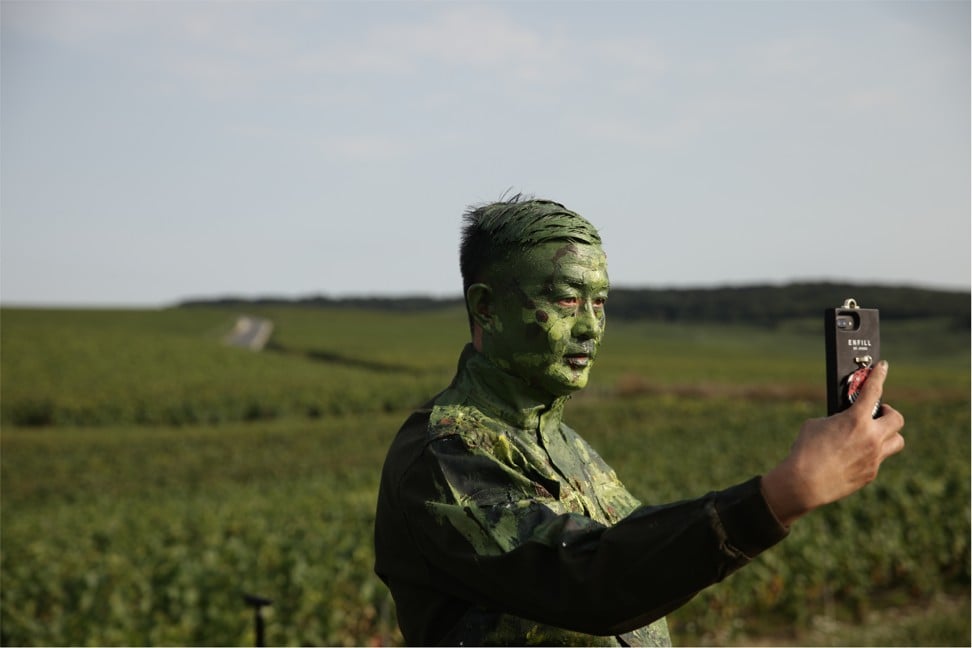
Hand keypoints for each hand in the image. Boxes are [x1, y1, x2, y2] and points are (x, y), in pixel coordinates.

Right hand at [761, 360, 904, 526]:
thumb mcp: (816, 425)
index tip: (883, 366)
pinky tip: (852, 456)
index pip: (873, 390)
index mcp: (855, 420)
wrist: (804, 484)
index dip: (879, 375)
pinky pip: (878, 459)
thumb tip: (843, 421)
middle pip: (897, 419)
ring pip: (897, 441)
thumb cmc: (805, 450)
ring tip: (871, 435)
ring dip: (888, 435)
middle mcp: (871, 438)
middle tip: (876, 412)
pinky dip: (870, 454)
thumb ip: (836, 419)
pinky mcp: (870, 474)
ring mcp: (874, 458)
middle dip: (888, 412)